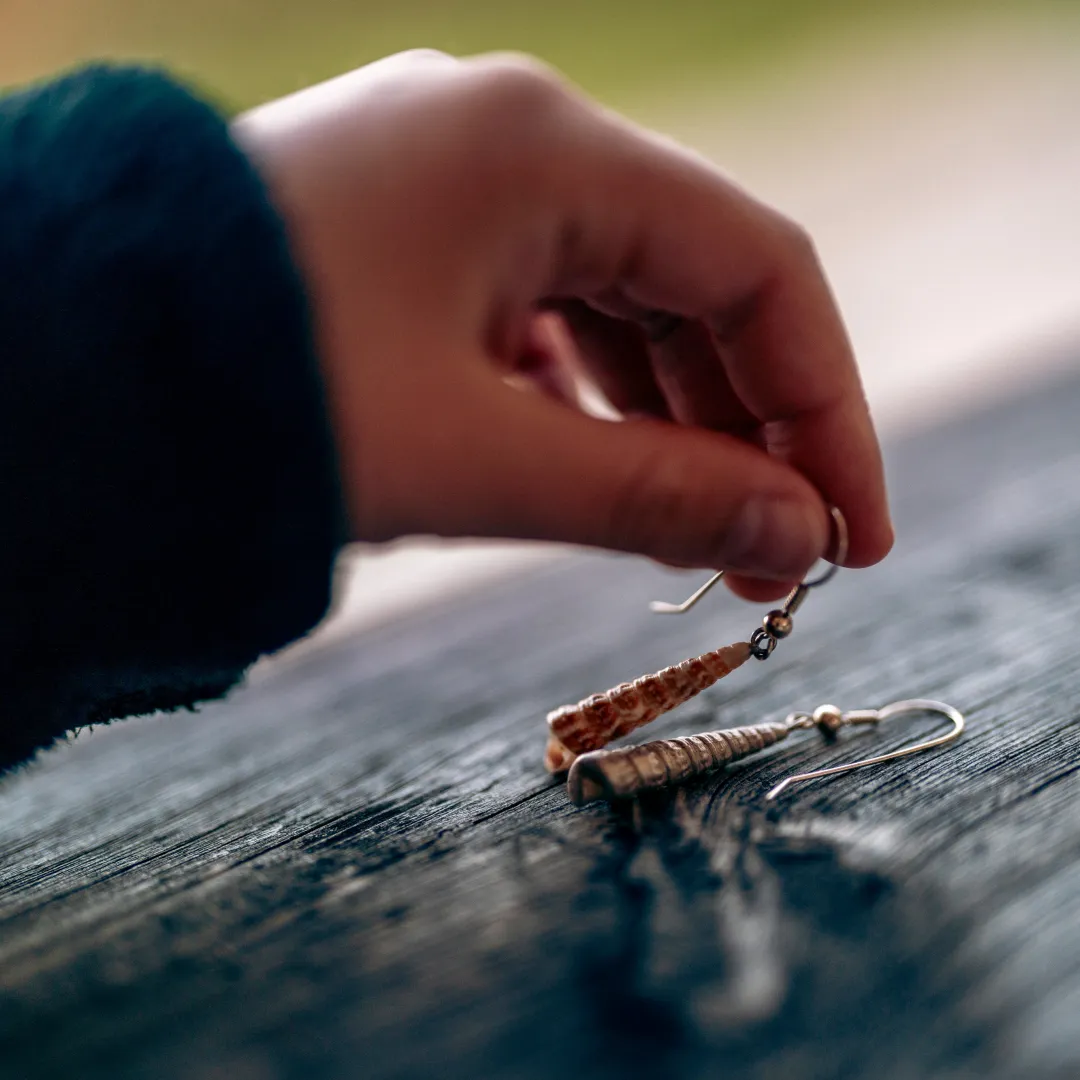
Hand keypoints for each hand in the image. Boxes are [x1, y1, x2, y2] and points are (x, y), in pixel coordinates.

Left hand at [232, 50, 891, 597]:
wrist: (59, 379)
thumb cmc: (254, 398)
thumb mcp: (475, 460)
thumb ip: (653, 496)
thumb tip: (794, 537)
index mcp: (542, 148)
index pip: (760, 267)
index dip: (829, 408)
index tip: (858, 531)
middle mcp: (509, 138)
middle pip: (696, 282)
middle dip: (754, 426)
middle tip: (788, 558)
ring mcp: (454, 182)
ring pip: (620, 301)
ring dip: (673, 418)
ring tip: (709, 535)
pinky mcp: (410, 236)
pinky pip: (542, 311)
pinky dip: (588, 395)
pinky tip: (599, 463)